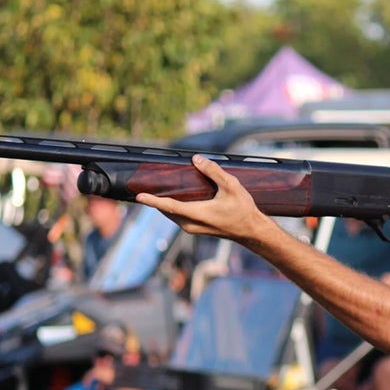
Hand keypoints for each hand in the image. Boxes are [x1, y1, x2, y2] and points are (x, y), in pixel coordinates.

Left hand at [135, 155, 269, 240]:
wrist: (251, 230)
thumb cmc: (243, 210)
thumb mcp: (231, 186)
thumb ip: (213, 171)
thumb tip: (196, 159)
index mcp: (197, 214)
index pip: (169, 206)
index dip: (153, 200)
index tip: (139, 196)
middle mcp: (191, 224)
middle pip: (166, 210)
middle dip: (155, 199)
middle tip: (144, 184)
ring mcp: (192, 228)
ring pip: (171, 214)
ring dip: (163, 203)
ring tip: (155, 188)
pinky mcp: (195, 229)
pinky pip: (177, 217)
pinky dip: (171, 207)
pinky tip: (172, 197)